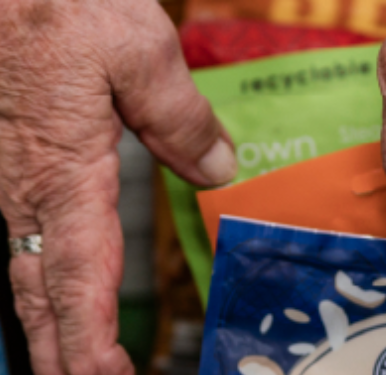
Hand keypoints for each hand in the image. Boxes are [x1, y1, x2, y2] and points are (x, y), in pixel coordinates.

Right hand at [0, 0, 236, 372]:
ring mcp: (8, 173)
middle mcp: (24, 184)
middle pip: (39, 290)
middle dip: (63, 350)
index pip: (75, 278)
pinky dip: (39, 275)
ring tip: (73, 363)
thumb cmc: (57, 2)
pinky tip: (53, 288)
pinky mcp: (9, 155)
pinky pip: (20, 232)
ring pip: (24, 265)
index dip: (89, 338)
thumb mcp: (137, 51)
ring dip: (50, 322)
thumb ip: (179, 117)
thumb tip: (218, 170)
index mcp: (60, 170)